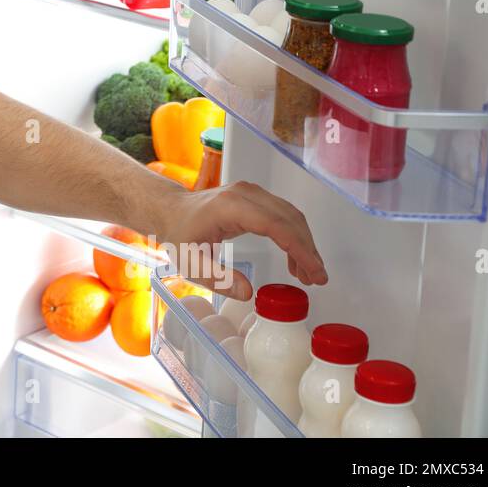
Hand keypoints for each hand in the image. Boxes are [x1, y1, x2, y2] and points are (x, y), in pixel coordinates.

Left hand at [157, 180, 327, 300]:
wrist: (170, 211)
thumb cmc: (179, 234)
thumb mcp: (190, 263)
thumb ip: (218, 279)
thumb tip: (248, 293)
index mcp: (231, 207)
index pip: (276, 225)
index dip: (299, 249)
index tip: (314, 272)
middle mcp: (245, 194)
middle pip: (289, 219)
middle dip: (307, 249)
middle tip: (317, 279)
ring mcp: (251, 193)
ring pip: (290, 216)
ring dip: (304, 243)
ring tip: (308, 275)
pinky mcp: (254, 198)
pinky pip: (282, 215)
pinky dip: (294, 236)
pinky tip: (295, 259)